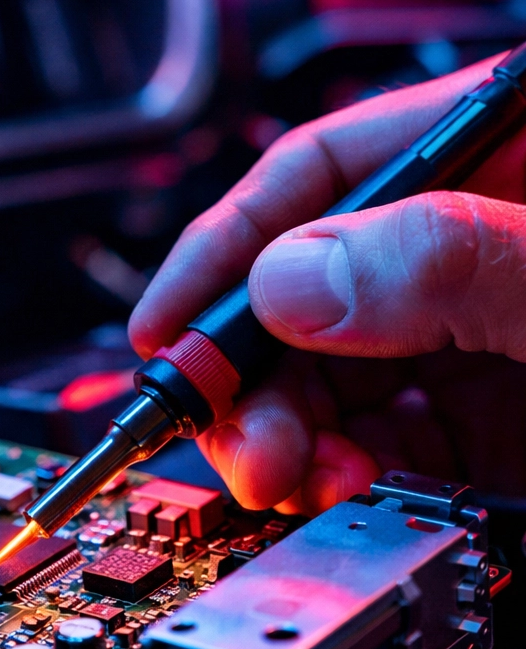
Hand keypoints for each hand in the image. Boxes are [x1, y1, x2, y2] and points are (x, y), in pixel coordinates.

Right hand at [129, 54, 525, 513]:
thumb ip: (447, 260)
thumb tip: (290, 282)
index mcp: (488, 162)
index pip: (317, 176)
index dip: (222, 248)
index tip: (161, 323)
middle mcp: (456, 250)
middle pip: (301, 295)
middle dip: (247, 376)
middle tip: (235, 437)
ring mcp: (464, 339)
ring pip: (322, 379)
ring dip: (282, 437)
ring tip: (287, 475)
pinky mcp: (479, 421)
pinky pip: (375, 443)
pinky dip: (340, 474)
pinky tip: (343, 486)